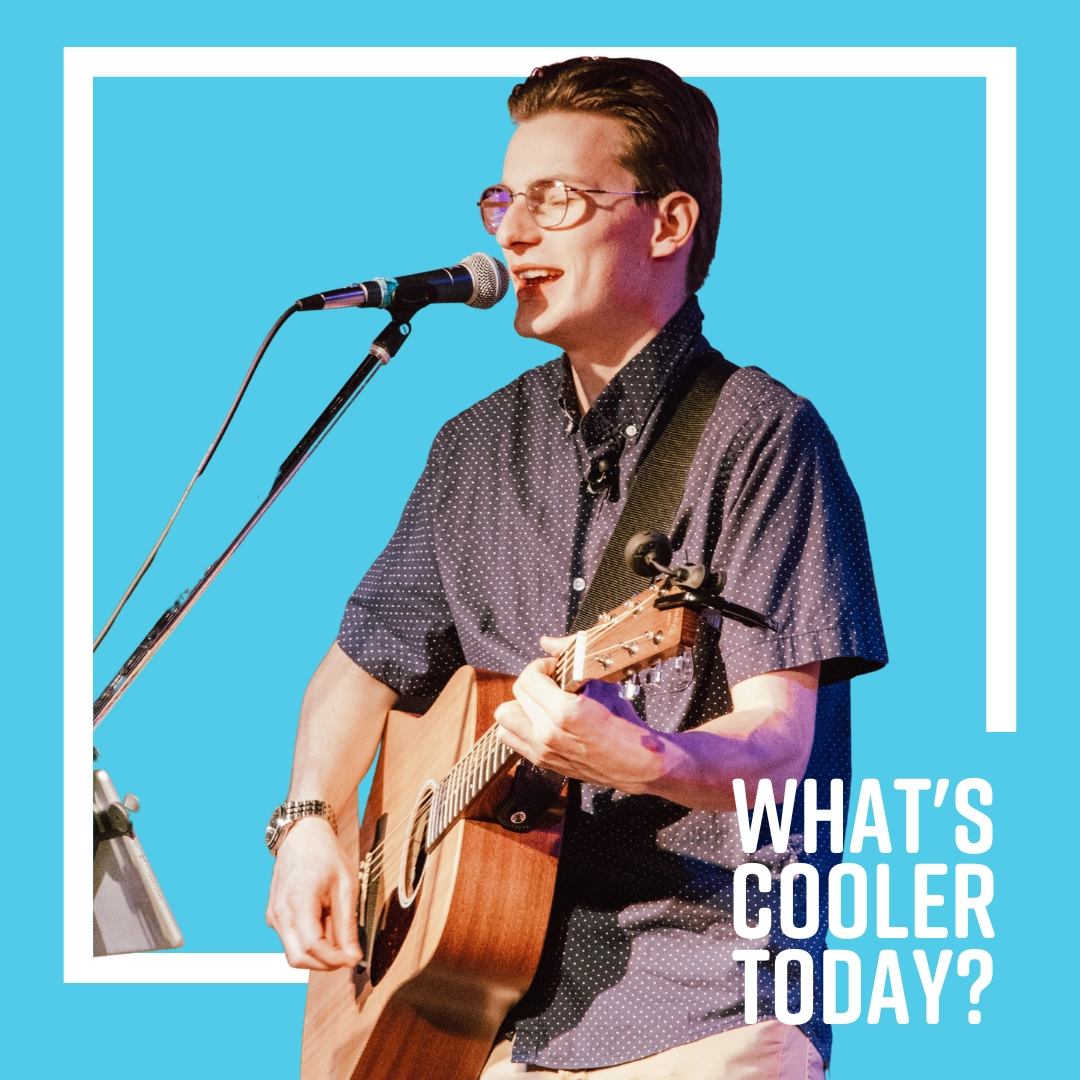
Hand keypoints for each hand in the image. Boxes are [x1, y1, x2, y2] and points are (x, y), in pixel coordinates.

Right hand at [265, 815, 363, 969]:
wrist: (302, 835)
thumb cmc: (326, 855)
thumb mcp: (346, 885)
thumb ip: (347, 924)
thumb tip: (353, 957)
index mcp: (298, 901)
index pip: (312, 946)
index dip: (333, 959)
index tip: (352, 959)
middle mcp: (279, 912)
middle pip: (297, 958)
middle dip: (324, 964)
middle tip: (346, 955)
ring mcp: (273, 915)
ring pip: (293, 952)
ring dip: (316, 953)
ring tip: (335, 929)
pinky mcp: (273, 916)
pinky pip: (290, 940)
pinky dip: (308, 941)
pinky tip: (323, 922)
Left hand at [493, 635, 669, 791]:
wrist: (637, 764)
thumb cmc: (625, 726)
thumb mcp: (602, 687)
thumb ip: (572, 660)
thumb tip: (548, 641)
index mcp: (564, 712)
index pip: (528, 678)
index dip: (540, 666)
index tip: (553, 667)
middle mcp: (547, 734)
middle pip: (515, 695)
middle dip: (532, 682)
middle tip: (549, 683)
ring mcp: (542, 750)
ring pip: (504, 719)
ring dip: (519, 706)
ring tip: (540, 703)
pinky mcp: (542, 761)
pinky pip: (511, 739)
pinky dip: (520, 726)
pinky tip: (540, 721)